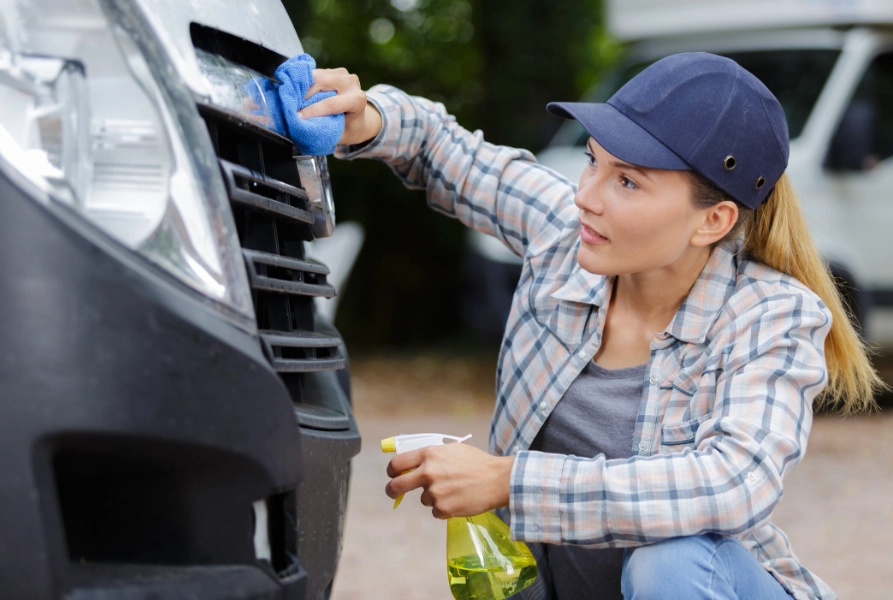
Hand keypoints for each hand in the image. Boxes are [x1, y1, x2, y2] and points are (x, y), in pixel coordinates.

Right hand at [299, 68, 381, 145]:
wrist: (358, 118)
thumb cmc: (349, 129)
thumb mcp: (340, 135)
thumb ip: (324, 129)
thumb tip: (303, 125)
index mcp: (357, 100)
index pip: (331, 103)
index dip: (312, 110)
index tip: (298, 117)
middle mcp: (351, 83)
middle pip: (322, 82)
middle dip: (304, 94)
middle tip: (292, 106)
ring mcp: (343, 74)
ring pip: (316, 75)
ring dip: (302, 87)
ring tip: (293, 99)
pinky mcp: (334, 71)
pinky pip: (315, 73)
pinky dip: (304, 83)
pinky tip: (298, 92)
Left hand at [386, 443, 514, 518]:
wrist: (497, 479)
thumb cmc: (476, 462)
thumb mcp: (451, 450)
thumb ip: (431, 457)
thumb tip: (412, 465)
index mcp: (429, 454)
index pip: (397, 463)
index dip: (391, 470)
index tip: (392, 475)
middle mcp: (428, 473)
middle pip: (397, 486)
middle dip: (392, 490)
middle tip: (393, 492)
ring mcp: (434, 492)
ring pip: (424, 499)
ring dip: (434, 497)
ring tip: (453, 490)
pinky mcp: (442, 509)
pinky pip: (436, 511)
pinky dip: (444, 508)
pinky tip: (458, 499)